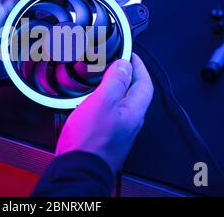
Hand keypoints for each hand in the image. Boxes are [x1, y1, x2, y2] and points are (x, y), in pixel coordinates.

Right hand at [55, 54, 153, 174]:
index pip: (145, 83)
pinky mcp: (105, 135)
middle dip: (127, 74)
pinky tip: (91, 100)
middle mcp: (129, 121)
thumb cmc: (90, 141)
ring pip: (120, 102)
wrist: (78, 168)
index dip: (139, 65)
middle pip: (134, 92)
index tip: (130, 54)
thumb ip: (116, 81)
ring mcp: (118, 129)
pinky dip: (103, 100)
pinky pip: (109, 112)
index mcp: (134, 111)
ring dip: (114, 87)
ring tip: (103, 76)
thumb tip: (125, 64)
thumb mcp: (103, 103)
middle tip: (116, 63)